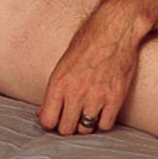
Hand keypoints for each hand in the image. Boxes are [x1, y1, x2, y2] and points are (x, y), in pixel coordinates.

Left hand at [37, 10, 140, 135]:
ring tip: (87, 113)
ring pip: (85, 130)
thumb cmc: (88, 41)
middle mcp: (75, 92)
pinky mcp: (115, 98)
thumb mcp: (64, 63)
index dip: (51, 122)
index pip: (48, 120)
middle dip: (67, 125)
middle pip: (66, 129)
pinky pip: (105, 125)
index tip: (56, 118)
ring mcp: (96, 96)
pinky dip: (102, 122)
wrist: (115, 29)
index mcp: (58, 82)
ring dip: (85, 124)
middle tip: (72, 117)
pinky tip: (102, 112)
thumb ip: (55, 90)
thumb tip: (42, 112)